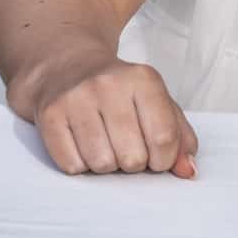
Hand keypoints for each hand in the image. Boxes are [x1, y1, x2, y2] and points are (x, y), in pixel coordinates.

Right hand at [10, 47, 198, 178]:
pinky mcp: (49, 115)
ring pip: (101, 165)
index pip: (164, 138)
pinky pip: (72, 166)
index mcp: (143, 79)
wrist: (65, 66)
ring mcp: (76, 99)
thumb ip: (179, 136)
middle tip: (126, 147)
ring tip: (104, 144)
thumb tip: (188, 171)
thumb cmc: (118, 91)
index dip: (164, 160)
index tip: (157, 157)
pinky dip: (80, 165)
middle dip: (134, 163)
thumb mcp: (155, 101)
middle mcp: (108, 85)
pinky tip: (82, 144)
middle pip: (133, 157)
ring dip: (106, 165)